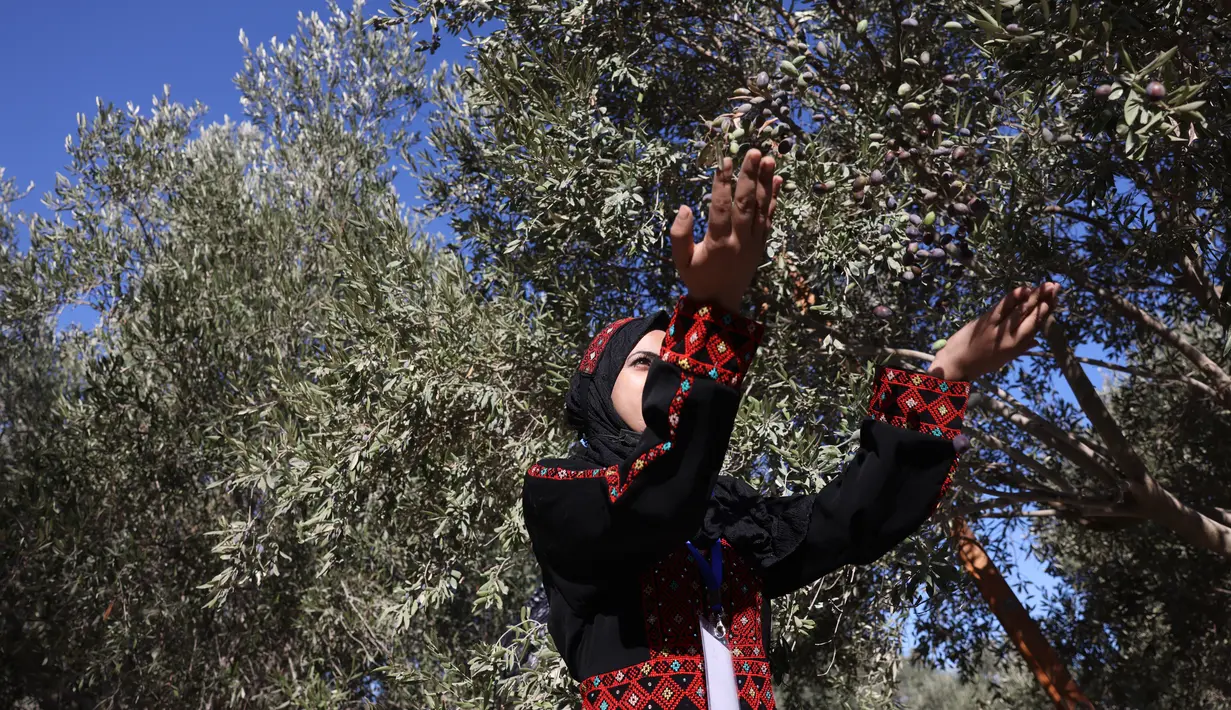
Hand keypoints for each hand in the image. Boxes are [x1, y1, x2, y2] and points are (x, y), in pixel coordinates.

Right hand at [668, 149, 782, 311]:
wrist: (721, 304)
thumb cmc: (697, 278)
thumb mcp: (681, 260)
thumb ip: (679, 234)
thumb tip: (685, 207)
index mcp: (718, 243)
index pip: (721, 208)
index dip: (723, 183)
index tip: (724, 160)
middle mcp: (739, 240)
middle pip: (746, 203)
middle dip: (749, 176)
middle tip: (753, 151)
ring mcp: (754, 242)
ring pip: (761, 208)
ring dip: (765, 182)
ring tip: (768, 158)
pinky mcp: (762, 244)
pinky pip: (770, 218)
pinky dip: (774, 198)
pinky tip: (776, 179)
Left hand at [928, 281, 1061, 380]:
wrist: (957, 363)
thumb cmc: (980, 362)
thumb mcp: (1004, 358)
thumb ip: (1021, 347)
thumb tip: (1037, 340)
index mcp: (1017, 346)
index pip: (1036, 325)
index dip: (1046, 310)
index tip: (1054, 298)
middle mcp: (1011, 338)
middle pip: (1031, 315)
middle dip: (1044, 299)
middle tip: (1055, 286)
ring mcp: (998, 329)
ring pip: (1020, 310)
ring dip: (1034, 296)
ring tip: (1046, 285)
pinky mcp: (985, 321)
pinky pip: (1003, 307)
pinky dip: (1014, 297)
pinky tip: (1024, 289)